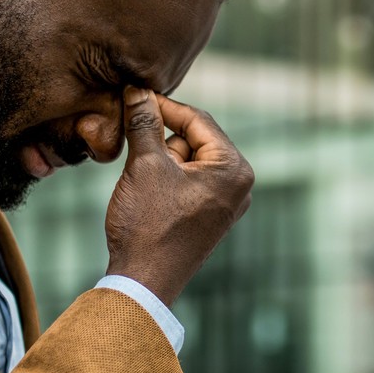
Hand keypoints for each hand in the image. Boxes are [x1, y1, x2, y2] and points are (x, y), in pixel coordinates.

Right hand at [104, 89, 252, 305]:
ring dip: (160, 160)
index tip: (134, 95)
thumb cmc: (148, 225)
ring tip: (141, 183)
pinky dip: (165, 179)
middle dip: (161, 139)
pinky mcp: (210, 216)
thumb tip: (137, 91)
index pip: (198, 120)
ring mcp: (226, 203)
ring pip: (187, 161)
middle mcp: (239, 185)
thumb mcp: (145, 164)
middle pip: (194, 140)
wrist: (143, 281)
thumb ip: (144, 122)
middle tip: (134, 146)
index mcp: (234, 169)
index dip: (163, 106)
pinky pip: (187, 183)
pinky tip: (146, 194)